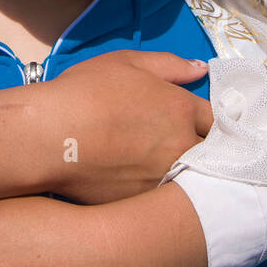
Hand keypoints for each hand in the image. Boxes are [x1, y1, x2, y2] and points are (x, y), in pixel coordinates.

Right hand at [44, 50, 213, 202]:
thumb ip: (170, 65)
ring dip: (187, 174)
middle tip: (187, 148)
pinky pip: (164, 199)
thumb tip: (200, 69)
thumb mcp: (127, 63)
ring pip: (192, 180)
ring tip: (163, 169)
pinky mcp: (145, 203)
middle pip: (212, 154)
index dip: (209, 122)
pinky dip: (161, 193)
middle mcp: (181, 146)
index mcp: (181, 109)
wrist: (49, 136)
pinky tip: (145, 185)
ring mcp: (165, 178)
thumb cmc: (85, 92)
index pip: (216, 120)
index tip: (200, 124)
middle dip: (205, 150)